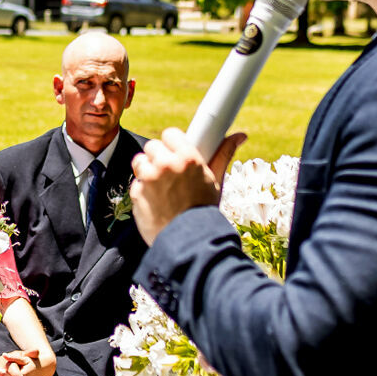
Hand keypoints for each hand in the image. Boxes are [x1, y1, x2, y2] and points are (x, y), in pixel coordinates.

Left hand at [130, 129, 246, 244]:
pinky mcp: (137, 194)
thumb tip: (239, 136)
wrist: (189, 242)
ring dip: (147, 171)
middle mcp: (166, 164)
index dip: (172, 143)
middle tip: (169, 171)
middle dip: (158, 156)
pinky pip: (137, 184)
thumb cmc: (204, 210)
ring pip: (140, 162)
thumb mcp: (216, 180)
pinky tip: (156, 201)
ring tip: (161, 187)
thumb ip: (223, 154)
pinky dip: (143, 191)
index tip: (175, 152)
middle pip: (152, 146)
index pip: (170, 134)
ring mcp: (149, 179)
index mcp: (187, 158)